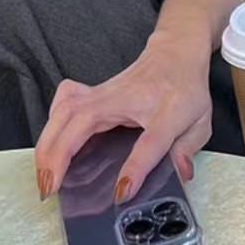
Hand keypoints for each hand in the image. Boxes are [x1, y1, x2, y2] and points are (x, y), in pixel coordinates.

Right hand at [34, 35, 212, 203]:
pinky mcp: (94, 92)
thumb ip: (189, 148)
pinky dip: (51, 121)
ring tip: (43, 174)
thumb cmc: (186, 87)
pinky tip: (50, 141)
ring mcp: (106, 92)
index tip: (120, 192)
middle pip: (85, 120)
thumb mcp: (201, 121)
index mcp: (164, 111)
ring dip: (48, 141)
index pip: (148, 142)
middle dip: (61, 154)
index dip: (135, 167)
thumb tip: (179, 174)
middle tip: (52, 187)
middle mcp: (128, 99)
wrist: (175, 52)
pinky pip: (64, 102)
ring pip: (65, 110)